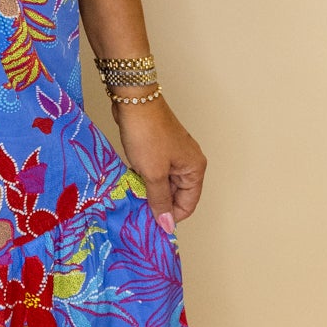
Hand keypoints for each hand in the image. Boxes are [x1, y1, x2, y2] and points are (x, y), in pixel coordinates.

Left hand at [111, 96, 205, 232]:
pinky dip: (144, 178)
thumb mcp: (153, 173)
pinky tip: (131, 181)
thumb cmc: (147, 135)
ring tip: (133, 196)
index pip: (188, 204)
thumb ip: (160, 201)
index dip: (170, 216)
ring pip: (164, 183)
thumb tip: (167, 225)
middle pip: (176, 194)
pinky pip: (155, 171)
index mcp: (195, 169)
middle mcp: (189, 162)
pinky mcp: (160, 148)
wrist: (134, 101)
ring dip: (149, 190)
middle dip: (158, 203)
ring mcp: (174, 154)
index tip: (151, 223)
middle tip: (138, 210)